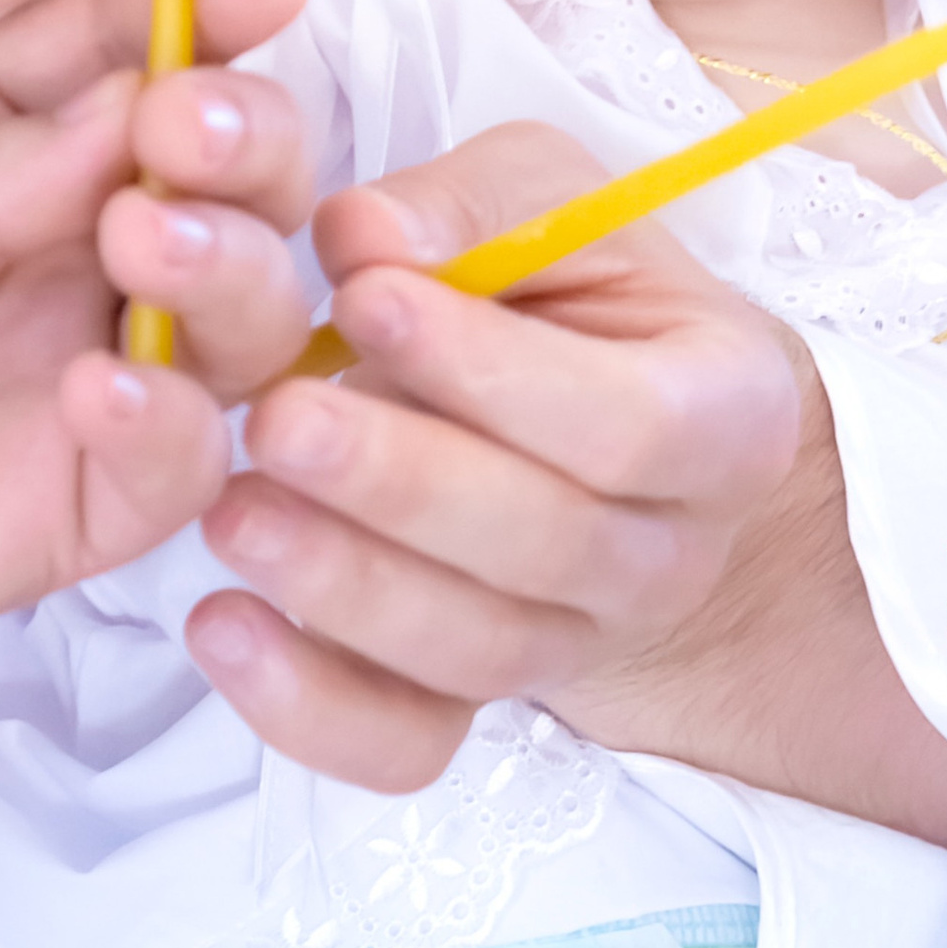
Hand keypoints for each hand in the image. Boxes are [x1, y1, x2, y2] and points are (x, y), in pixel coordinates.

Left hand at [0, 0, 317, 877]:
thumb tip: (141, 114)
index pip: (118, 56)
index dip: (194, 9)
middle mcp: (43, 244)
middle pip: (219, 174)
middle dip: (242, 130)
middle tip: (195, 118)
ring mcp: (68, 368)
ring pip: (241, 305)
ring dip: (231, 257)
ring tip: (146, 235)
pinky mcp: (73, 503)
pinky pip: (186, 456)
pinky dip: (173, 416)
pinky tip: (99, 388)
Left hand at [188, 123, 804, 791]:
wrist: (608, 428)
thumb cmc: (579, 296)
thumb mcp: (553, 204)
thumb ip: (467, 209)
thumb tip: (364, 241)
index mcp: (724, 415)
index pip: (624, 425)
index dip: (489, 372)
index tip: (365, 300)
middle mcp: (668, 552)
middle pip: (545, 547)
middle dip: (398, 485)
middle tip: (275, 417)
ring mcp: (578, 642)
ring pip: (474, 651)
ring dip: (341, 587)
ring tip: (231, 510)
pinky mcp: (479, 701)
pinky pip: (405, 743)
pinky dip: (306, 707)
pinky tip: (222, 626)